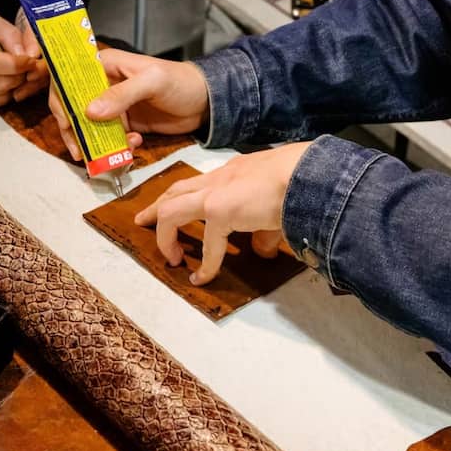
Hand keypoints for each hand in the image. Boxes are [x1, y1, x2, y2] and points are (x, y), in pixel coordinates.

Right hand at [0, 12, 45, 107]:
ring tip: (13, 71)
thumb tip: (30, 54)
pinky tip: (3, 80)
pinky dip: (5, 93)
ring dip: (15, 84)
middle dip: (20, 74)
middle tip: (25, 65)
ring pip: (1, 94)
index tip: (31, 59)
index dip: (18, 64)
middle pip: (1, 82)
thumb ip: (10, 34)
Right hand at [49, 46, 209, 160]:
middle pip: (74, 108)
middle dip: (75, 130)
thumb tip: (90, 112)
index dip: (61, 100)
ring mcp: (113, 107)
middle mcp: (104, 85)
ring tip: (112, 152)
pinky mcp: (125, 125)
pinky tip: (134, 143)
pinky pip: (109, 139)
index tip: (66, 122)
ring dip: (97, 143)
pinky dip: (116, 147)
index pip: (69, 79)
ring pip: (90, 127)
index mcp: (105, 65)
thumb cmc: (180, 81)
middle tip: (80, 150)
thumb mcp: (152, 82)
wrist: (205, 101)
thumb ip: (122, 95)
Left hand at [135, 142, 312, 284]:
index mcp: (232, 172)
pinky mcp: (220, 210)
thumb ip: (264, 229)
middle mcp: (218, 179)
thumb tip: (261, 252)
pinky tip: (202, 278)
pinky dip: (205, 264)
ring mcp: (215, 193)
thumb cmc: (299, 183)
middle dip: (156, 209)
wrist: (307, 174)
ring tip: (171, 258)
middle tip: (144, 223)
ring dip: (166, 235)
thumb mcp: (276, 206)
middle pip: (174, 191)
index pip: (196, 182)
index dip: (179, 196)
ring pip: (171, 210)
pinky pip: (207, 244)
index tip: (167, 207)